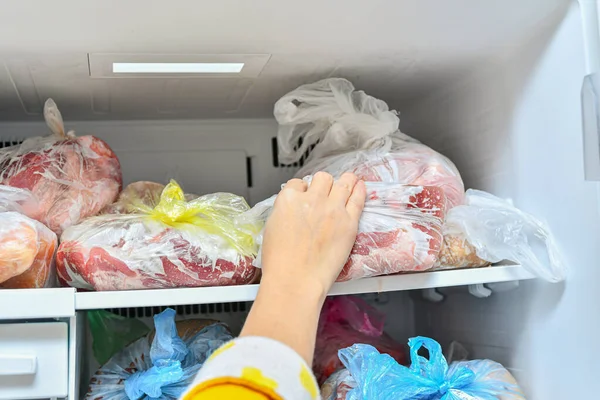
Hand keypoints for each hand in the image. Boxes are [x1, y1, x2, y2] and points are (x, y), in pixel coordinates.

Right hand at [241, 172, 365, 363]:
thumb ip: (284, 212)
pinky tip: (359, 186)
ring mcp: (333, 209)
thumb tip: (292, 210)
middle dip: (323, 184)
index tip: (305, 197)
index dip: (303, 190)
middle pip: (322, 179)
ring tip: (348, 181)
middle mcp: (312, 200)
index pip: (298, 183)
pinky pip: (358, 198)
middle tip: (325, 192)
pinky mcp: (349, 222)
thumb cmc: (280, 262)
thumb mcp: (271, 228)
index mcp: (289, 200)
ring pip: (342, 182)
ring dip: (344, 181)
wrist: (295, 280)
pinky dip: (359, 190)